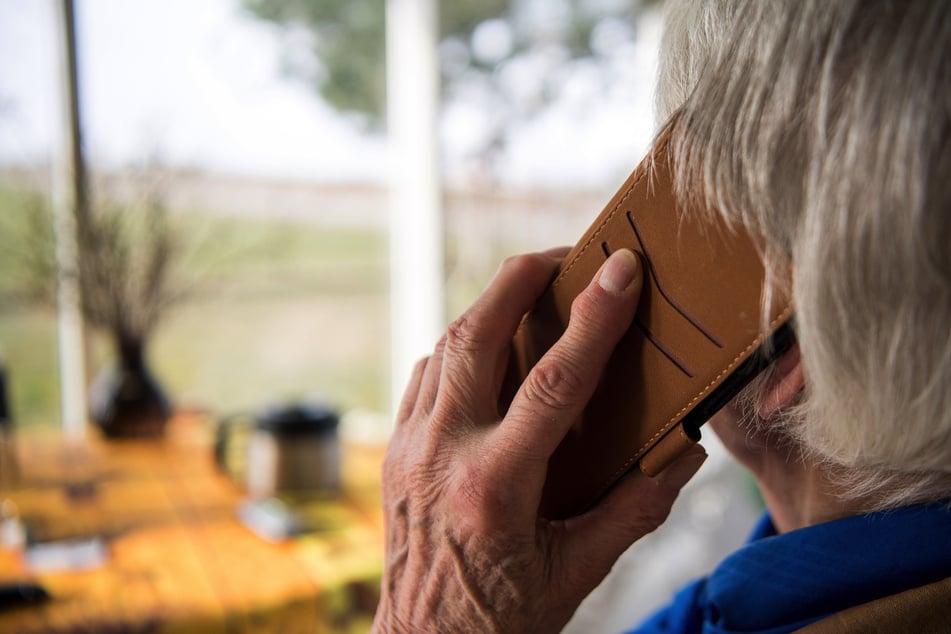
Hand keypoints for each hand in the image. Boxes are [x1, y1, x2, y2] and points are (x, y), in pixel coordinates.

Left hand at [372, 249, 706, 632]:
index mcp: (496, 486)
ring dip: (486, 308)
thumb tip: (683, 452)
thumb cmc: (500, 619)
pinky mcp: (394, 451)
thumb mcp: (578, 574)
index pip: (555, 381)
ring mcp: (409, 449)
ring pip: (443, 348)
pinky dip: (457, 348)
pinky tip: (486, 347)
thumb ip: (634, 509)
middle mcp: (443, 454)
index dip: (594, 318)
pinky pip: (424, 376)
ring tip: (529, 290)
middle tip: (563, 255)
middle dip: (519, 279)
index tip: (622, 269)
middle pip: (475, 336)